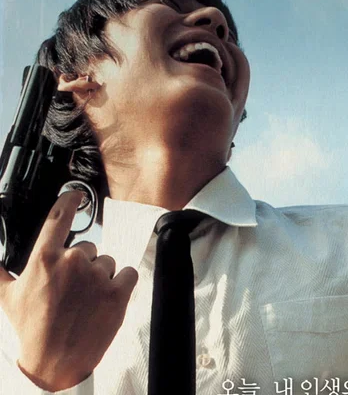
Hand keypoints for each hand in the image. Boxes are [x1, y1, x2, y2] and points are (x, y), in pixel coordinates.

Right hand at [0, 191, 137, 390]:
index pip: (59, 218)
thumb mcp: (8, 296)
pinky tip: (105, 299)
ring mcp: (97, 277)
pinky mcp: (118, 292)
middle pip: (88, 248)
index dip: (69, 201)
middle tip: (71, 289)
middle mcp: (73, 263)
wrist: (56, 360)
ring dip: (100, 277)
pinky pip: (127, 273)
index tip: (76, 196)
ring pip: (107, 263)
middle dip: (83, 264)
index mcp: (45, 259)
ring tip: (86, 299)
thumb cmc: (32, 328)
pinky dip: (121, 284)